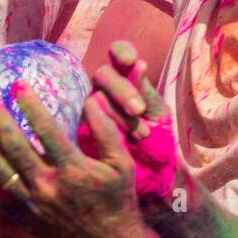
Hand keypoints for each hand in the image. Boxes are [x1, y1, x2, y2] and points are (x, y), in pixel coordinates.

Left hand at [0, 73, 151, 237]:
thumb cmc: (117, 199)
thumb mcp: (121, 163)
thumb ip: (105, 130)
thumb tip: (90, 99)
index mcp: (74, 170)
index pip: (45, 130)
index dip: (29, 105)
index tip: (17, 85)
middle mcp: (48, 186)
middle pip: (13, 145)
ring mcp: (31, 204)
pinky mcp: (21, 217)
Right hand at [81, 41, 180, 208]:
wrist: (152, 184)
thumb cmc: (158, 148)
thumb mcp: (157, 118)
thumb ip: (146, 92)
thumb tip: (137, 63)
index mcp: (127, 83)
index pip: (119, 56)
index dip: (121, 52)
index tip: (130, 60)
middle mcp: (105, 93)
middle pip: (102, 76)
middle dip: (120, 90)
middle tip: (137, 109)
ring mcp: (88, 112)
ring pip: (92, 98)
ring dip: (116, 113)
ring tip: (139, 132)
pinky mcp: (79, 132)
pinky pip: (82, 121)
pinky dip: (97, 124)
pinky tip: (110, 131)